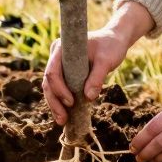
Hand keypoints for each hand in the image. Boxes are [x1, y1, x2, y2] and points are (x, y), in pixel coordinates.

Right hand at [42, 1, 154, 125]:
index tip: (71, 102)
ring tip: (62, 121)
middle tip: (62, 119)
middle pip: (48, 82)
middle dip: (54, 102)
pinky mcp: (64, 71)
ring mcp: (58, 63)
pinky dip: (60, 101)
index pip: (53, 71)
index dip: (59, 89)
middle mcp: (56, 55)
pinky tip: (66, 115)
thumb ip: (97, 77)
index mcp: (62, 48)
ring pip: (50, 87)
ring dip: (55, 104)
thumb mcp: (107, 60)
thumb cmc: (110, 46)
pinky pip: (58, 87)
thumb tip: (88, 97)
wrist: (113, 40)